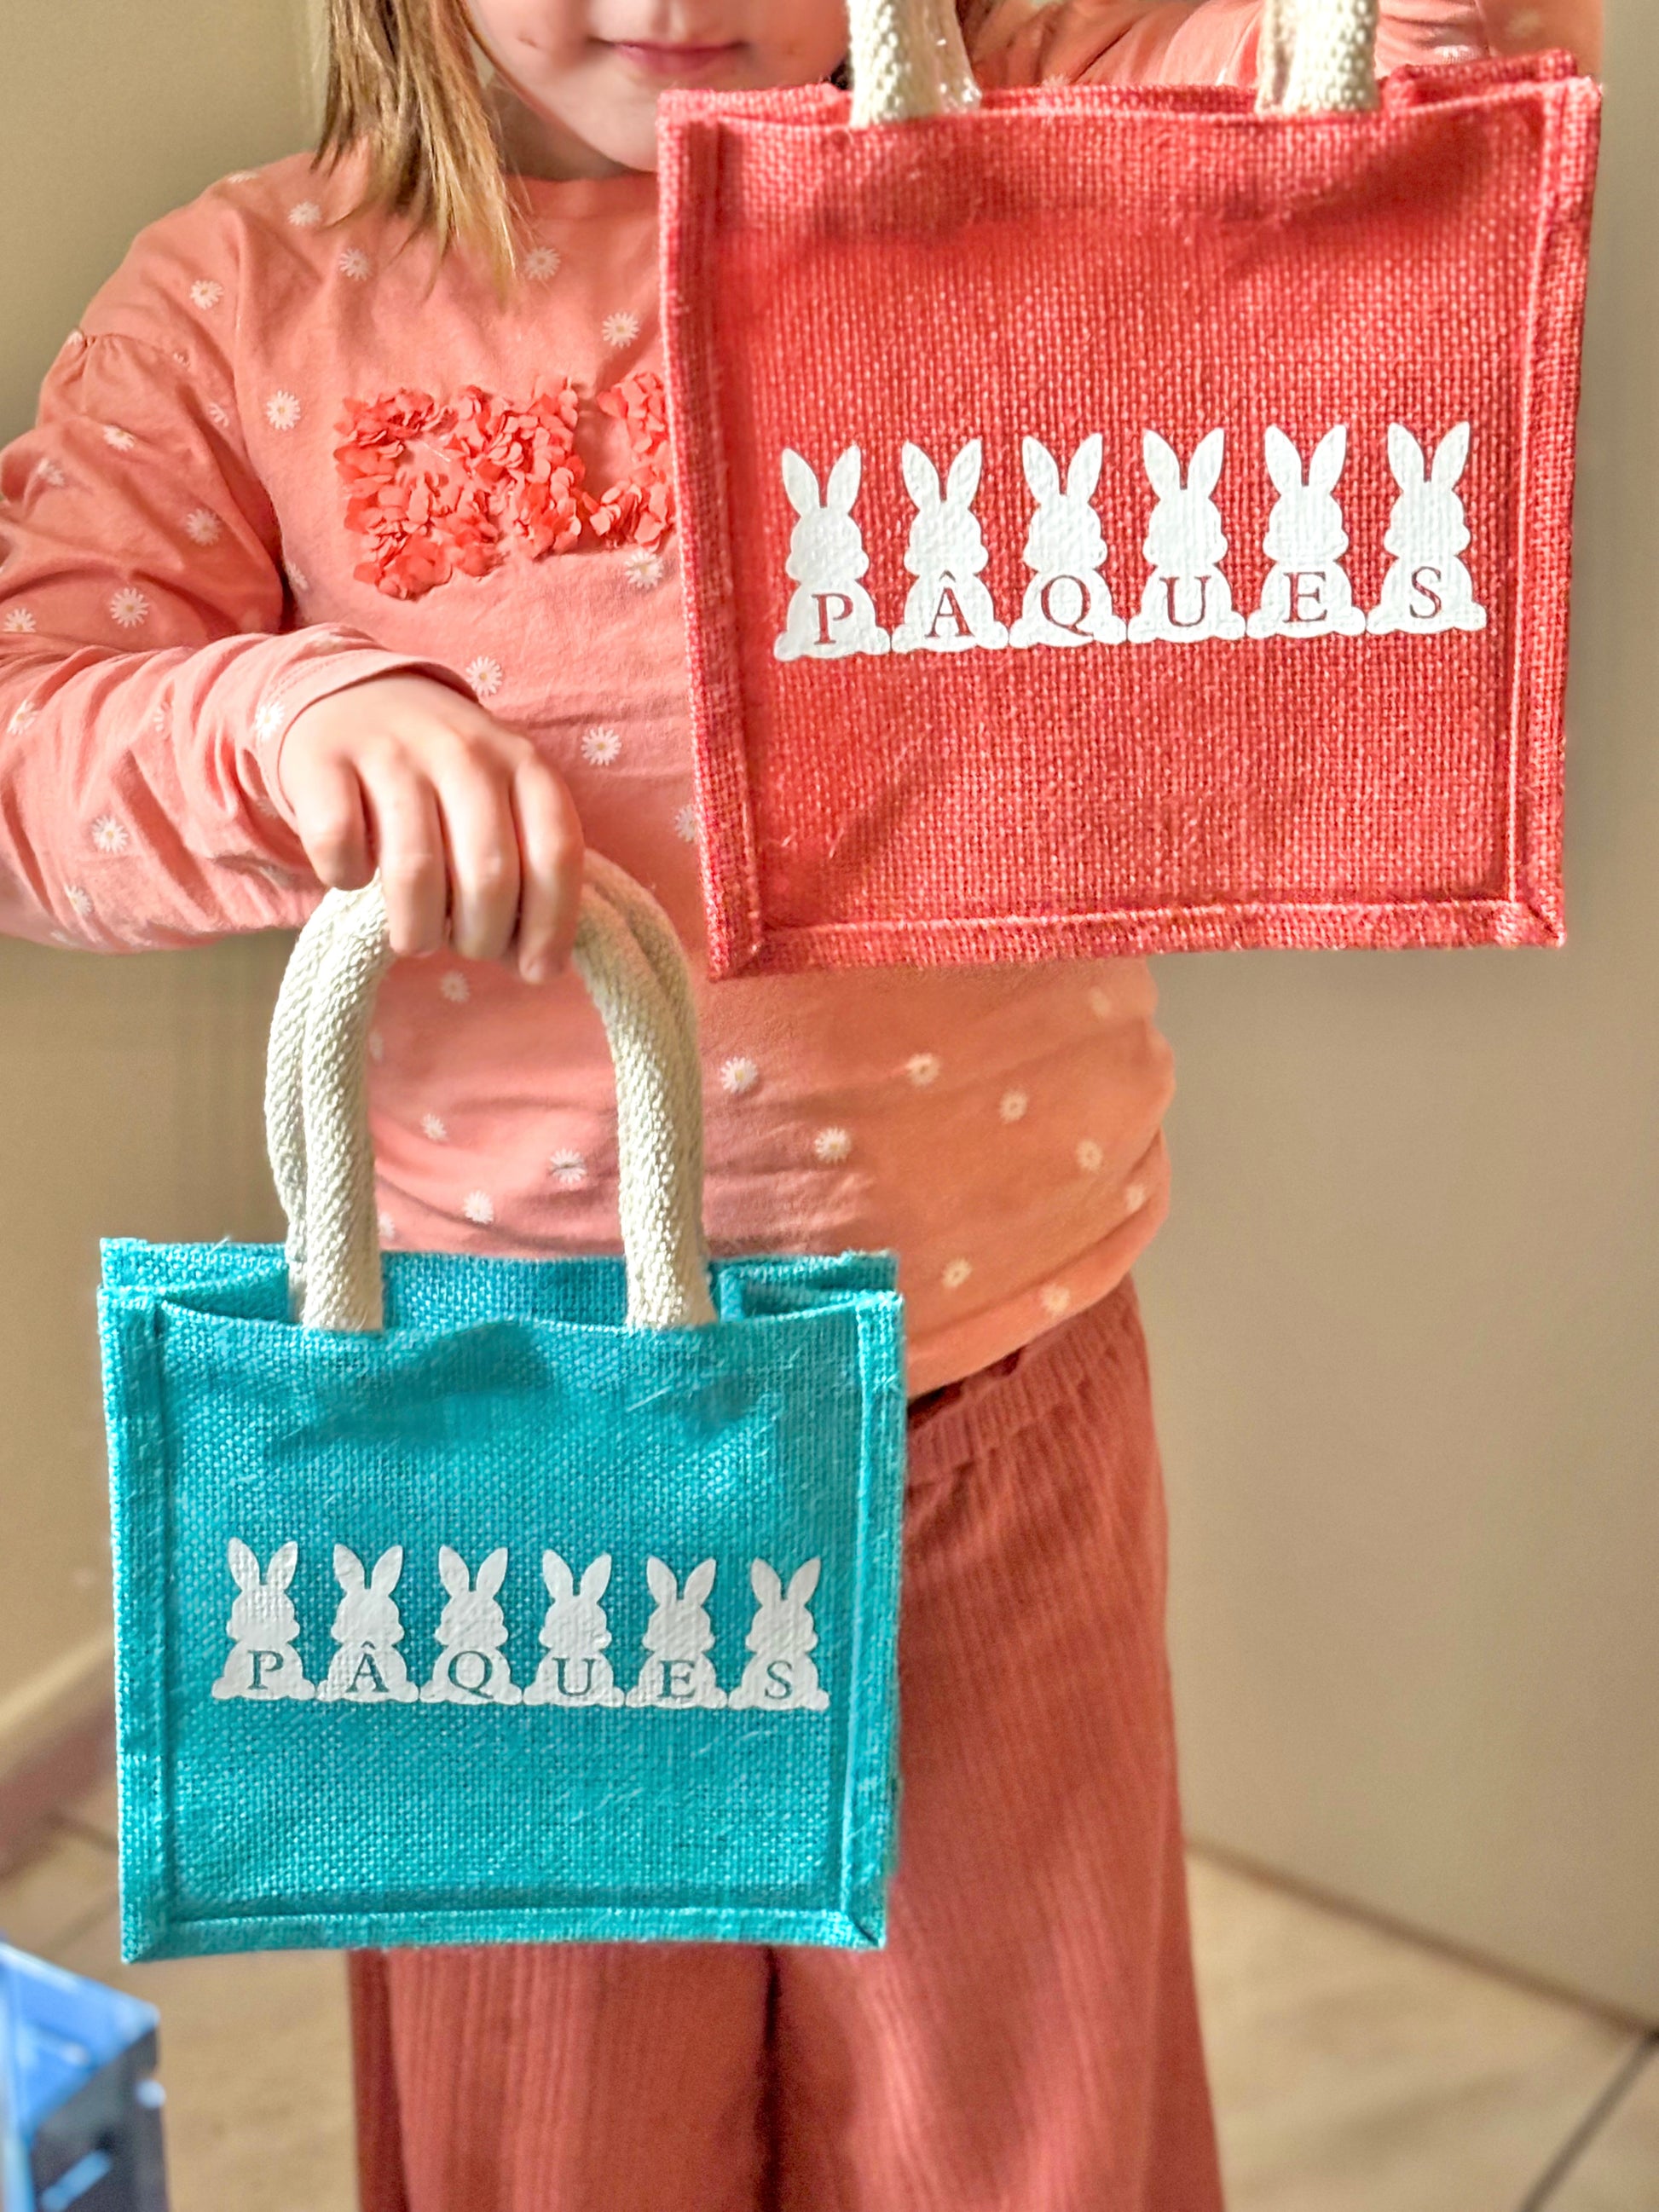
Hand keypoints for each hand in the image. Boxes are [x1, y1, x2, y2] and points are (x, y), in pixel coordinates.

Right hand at [276, 675, 583, 983]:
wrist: (350, 697)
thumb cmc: (438, 775)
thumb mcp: (498, 801)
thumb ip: (524, 868)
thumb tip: (535, 964)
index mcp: (522, 762)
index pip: (555, 853)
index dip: (551, 924)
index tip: (537, 972)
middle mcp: (463, 750)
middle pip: (489, 873)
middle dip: (481, 937)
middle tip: (464, 947)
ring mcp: (391, 751)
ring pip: (415, 871)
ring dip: (419, 929)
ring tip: (417, 937)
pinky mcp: (323, 760)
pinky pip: (339, 847)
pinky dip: (347, 878)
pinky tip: (357, 874)